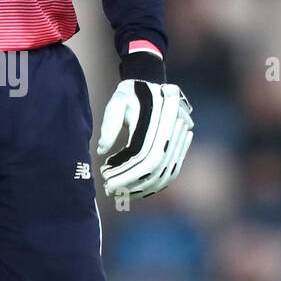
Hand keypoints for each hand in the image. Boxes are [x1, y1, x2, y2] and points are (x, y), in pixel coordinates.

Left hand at [97, 79, 192, 199]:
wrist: (150, 85)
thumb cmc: (130, 95)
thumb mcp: (117, 103)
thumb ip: (109, 124)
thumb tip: (102, 150)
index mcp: (158, 120)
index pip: (144, 156)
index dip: (126, 172)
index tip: (106, 180)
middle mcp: (173, 132)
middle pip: (155, 168)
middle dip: (132, 184)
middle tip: (110, 191)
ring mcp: (179, 140)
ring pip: (165, 174)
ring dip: (144, 188)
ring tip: (122, 194)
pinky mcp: (178, 147)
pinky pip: (171, 172)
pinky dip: (155, 184)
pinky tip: (137, 191)